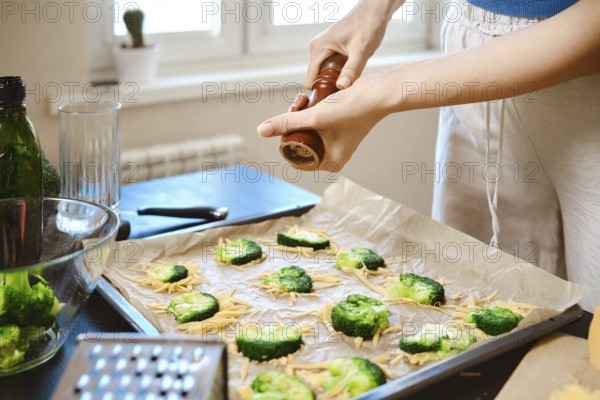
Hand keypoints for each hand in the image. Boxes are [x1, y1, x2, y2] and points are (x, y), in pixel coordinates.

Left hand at [257, 74, 390, 171]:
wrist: (377, 93)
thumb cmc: (352, 108)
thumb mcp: (314, 116)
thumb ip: (288, 122)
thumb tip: (261, 130)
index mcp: (330, 163)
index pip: (296, 159)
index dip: (285, 141)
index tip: (285, 123)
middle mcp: (333, 155)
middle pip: (300, 143)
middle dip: (292, 124)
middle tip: (294, 107)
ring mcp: (336, 141)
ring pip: (306, 130)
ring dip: (299, 114)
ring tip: (302, 99)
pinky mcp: (337, 126)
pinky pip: (316, 122)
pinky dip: (309, 111)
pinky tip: (307, 98)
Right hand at [305, 0, 402, 89]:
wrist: (375, 10)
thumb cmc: (368, 25)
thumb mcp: (361, 50)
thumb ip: (352, 70)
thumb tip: (341, 87)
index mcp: (318, 48)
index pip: (309, 80)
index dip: (318, 93)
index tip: (331, 102)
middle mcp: (317, 48)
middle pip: (316, 79)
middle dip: (328, 88)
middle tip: (345, 95)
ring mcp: (323, 48)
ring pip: (324, 74)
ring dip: (335, 81)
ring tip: (350, 85)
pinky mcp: (331, 49)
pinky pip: (330, 68)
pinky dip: (339, 74)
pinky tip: (352, 75)